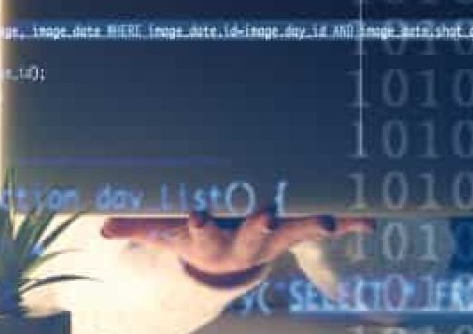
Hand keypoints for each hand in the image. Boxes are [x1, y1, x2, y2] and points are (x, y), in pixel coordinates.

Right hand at [100, 206, 374, 287]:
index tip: (196, 212)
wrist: (226, 263)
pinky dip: (349, 225)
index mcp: (211, 239)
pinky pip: (325, 229)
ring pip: (295, 231)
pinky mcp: (297, 232)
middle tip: (265, 209)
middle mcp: (246, 239)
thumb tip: (101, 230)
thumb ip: (137, 229)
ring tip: (329, 220)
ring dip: (312, 224)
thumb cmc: (194, 236)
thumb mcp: (165, 236)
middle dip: (259, 222)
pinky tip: (370, 222)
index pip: (202, 232)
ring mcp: (276, 236)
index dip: (199, 224)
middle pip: (253, 234)